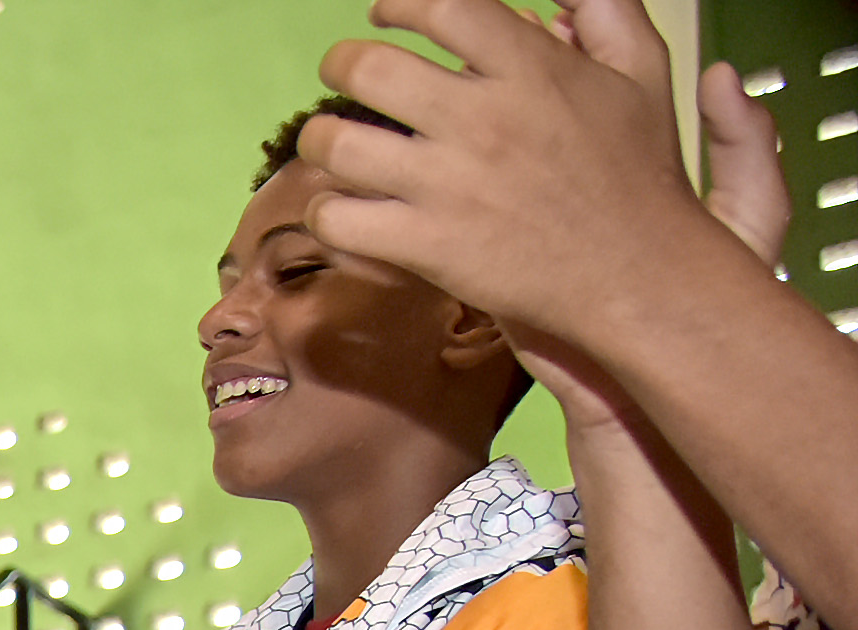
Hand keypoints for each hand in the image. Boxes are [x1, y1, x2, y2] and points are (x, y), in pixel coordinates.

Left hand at [301, 0, 773, 346]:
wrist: (636, 272)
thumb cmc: (638, 170)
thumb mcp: (642, 70)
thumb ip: (604, 11)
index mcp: (531, 70)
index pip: (444, 8)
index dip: (400, 3)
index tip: (384, 13)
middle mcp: (482, 120)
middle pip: (369, 69)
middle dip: (340, 64)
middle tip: (340, 73)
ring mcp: (447, 186)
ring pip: (338, 145)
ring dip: (319, 140)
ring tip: (329, 142)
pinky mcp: (426, 246)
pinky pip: (339, 219)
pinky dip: (326, 211)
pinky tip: (341, 207)